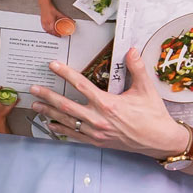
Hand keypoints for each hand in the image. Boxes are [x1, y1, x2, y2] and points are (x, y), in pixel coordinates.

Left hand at [29, 45, 184, 157]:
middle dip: (48, 96)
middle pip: (66, 106)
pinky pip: (74, 135)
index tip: (53, 65)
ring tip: (35, 105)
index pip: (81, 85)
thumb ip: (137, 68)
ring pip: (67, 121)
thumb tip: (132, 50)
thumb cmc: (153, 115)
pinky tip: (50, 124)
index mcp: (108, 104)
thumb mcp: (146, 89)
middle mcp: (98, 119)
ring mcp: (96, 133)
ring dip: (49, 113)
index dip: (65, 73)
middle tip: (33, 88)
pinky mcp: (97, 142)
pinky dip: (61, 129)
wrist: (158, 140)